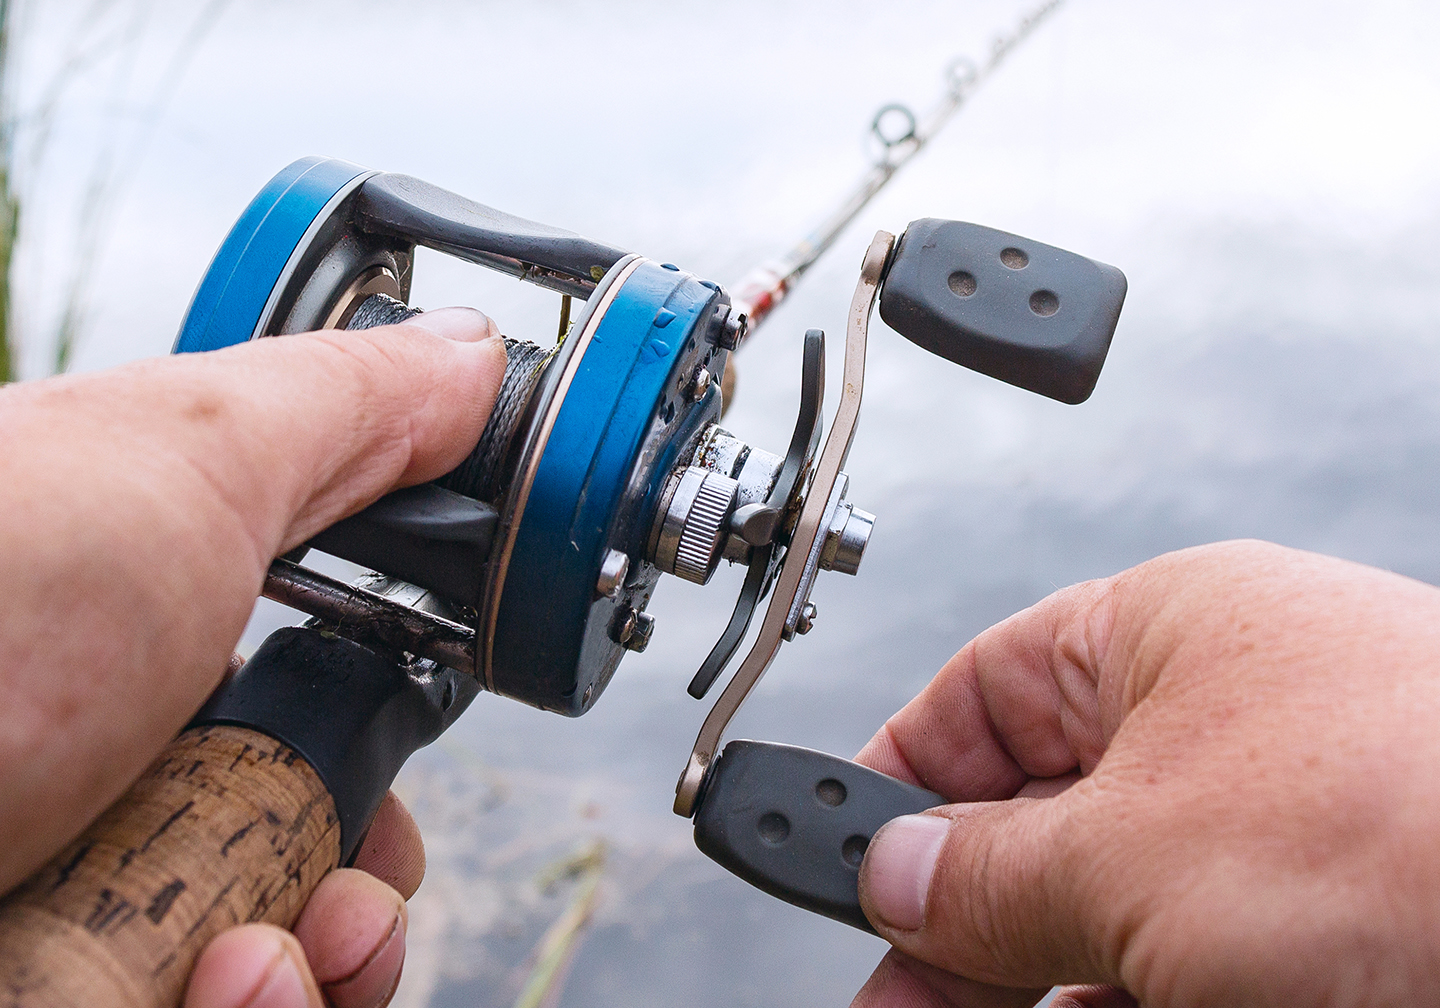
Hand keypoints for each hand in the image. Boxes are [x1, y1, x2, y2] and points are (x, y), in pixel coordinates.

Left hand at [0, 309, 505, 1005]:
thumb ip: (346, 411)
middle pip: (297, 870)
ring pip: (268, 971)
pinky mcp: (52, 984)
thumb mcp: (178, 458)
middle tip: (347, 887)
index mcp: (141, 654)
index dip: (375, 771)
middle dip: (358, 893)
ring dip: (318, 968)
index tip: (394, 786)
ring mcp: (63, 898)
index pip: (298, 729)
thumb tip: (474, 355)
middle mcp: (96, 785)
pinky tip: (212, 989)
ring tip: (255, 955)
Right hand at [850, 540, 1439, 1007]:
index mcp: (1167, 636)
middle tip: (891, 998)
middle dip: (957, 916)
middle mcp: (1229, 719)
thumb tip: (891, 873)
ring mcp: (1290, 825)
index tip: (842, 864)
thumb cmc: (1419, 822)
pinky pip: (1191, 959)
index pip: (982, 693)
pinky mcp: (1337, 915)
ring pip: (1112, 907)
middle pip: (1039, 818)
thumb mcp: (1132, 858)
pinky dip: (1119, 999)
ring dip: (1032, 979)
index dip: (899, 780)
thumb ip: (987, 871)